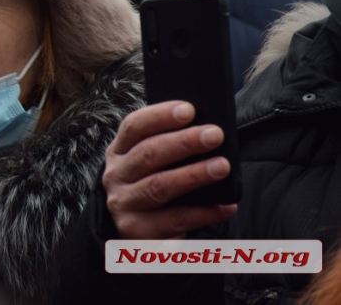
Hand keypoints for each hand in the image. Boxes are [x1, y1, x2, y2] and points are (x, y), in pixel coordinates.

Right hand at [103, 101, 236, 238]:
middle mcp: (116, 175)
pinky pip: (173, 220)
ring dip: (193, 175)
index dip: (160, 116)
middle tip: (215, 135)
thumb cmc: (154, 186)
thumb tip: (206, 129)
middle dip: (183, 142)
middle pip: (147, 154)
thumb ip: (170, 147)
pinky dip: (202, 213)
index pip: (134, 126)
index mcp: (119, 151)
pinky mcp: (135, 231)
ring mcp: (123, 204)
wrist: (136, 232)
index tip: (189, 109)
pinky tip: (225, 206)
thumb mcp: (152, 163)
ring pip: (158, 186)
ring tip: (222, 167)